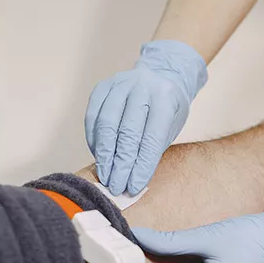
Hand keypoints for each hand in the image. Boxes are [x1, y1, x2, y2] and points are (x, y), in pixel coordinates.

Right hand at [85, 40, 206, 195]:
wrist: (160, 76)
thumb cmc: (168, 108)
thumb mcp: (170, 127)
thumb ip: (152, 149)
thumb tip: (131, 180)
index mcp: (165, 98)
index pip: (151, 138)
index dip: (141, 165)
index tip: (133, 186)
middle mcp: (141, 87)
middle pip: (127, 132)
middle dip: (121, 164)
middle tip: (117, 186)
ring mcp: (120, 84)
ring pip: (106, 124)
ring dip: (104, 155)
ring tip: (105, 175)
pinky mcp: (102, 87)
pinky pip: (93, 117)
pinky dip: (95, 140)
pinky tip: (99, 156)